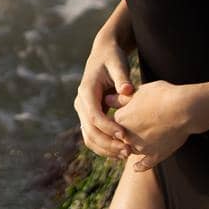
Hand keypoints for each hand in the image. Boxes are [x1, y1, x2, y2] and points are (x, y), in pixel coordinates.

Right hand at [74, 37, 136, 160]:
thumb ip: (122, 77)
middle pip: (89, 130)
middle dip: (108, 143)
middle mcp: (81, 103)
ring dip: (105, 149)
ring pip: (89, 137)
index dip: (108, 128)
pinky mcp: (89, 116)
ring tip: (125, 154)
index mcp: (86, 90)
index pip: (94, 115)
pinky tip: (120, 151)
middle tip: (127, 151)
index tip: (124, 135)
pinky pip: (93, 136)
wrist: (103, 55)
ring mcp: (83, 111)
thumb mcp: (118, 64)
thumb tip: (127, 91)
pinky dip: (104, 146)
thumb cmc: (112, 58)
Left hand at [111, 79, 193, 171]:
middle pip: (121, 135)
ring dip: (133, 145)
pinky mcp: (155, 155)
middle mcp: (127, 136)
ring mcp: (141, 147)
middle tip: (137, 123)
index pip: (113, 119)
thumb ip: (121, 99)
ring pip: (132, 149)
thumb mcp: (139, 92)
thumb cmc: (161, 95)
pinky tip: (136, 168)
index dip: (122, 113)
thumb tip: (107, 99)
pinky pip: (145, 164)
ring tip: (140, 139)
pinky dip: (140, 166)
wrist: (183, 109)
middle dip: (126, 131)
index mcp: (121, 118)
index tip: (130, 109)